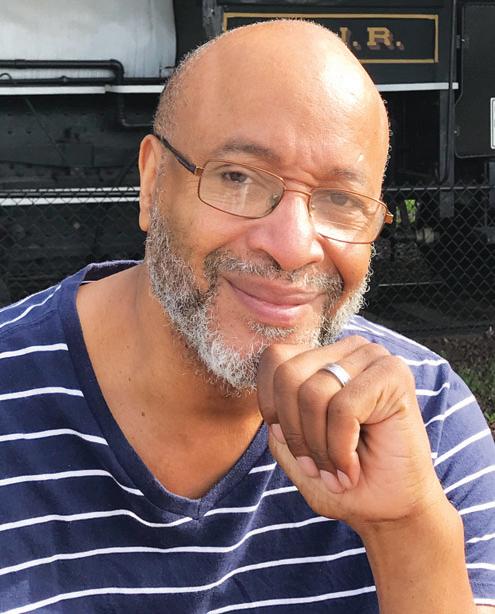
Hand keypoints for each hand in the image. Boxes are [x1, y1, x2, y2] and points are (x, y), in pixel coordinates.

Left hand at [256, 335, 445, 529]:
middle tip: (314, 467)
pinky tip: (352, 469)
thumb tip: (273, 398)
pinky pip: (343, 409)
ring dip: (319, 447)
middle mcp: (347, 350)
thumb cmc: (341, 479)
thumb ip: (276, 415)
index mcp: (323, 358)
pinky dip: (340, 450)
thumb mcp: (292, 448)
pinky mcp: (393, 375)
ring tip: (336, 472)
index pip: (274, 358)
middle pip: (287, 375)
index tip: (292, 444)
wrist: (391, 511)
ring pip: (313, 393)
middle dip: (294, 432)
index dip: (271, 407)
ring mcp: (373, 357)